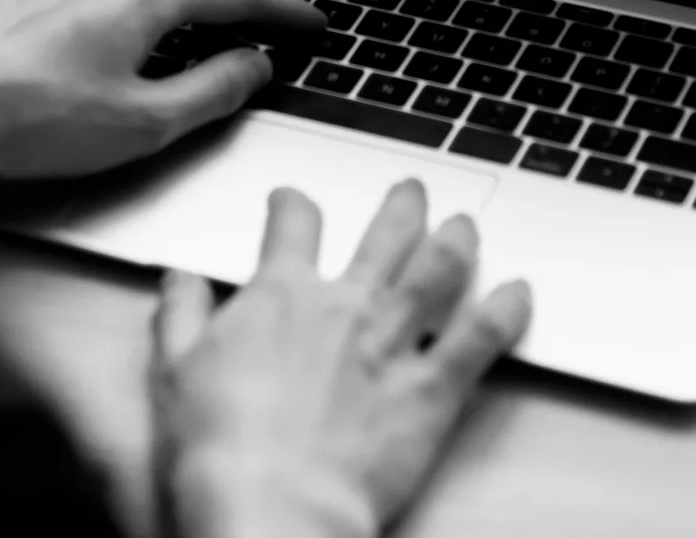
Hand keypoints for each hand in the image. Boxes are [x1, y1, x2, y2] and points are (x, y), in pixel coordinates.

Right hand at [151, 183, 532, 537]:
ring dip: (457, 240)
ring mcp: (393, 344)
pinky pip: (481, 339)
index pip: (293, 224)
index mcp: (280, 295)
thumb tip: (181, 278)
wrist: (272, 503)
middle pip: (385, 235)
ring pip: (438, 271)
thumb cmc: (220, 447)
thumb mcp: (173, 370)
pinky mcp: (431, 391)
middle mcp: (344, 306)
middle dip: (402, 206)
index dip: (292, 204)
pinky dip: (506, 311)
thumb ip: (181, 314)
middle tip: (413, 191)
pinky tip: (521, 293)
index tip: (292, 202)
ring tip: (466, 224)